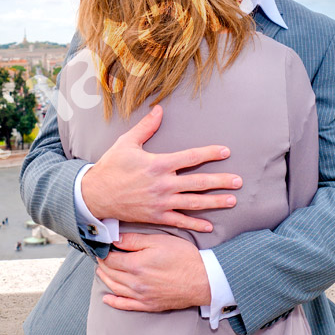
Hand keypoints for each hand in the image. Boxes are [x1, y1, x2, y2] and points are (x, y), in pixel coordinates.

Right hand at [81, 104, 240, 231]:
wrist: (95, 195)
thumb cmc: (111, 167)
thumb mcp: (126, 143)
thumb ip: (146, 127)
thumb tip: (159, 109)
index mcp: (158, 164)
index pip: (190, 157)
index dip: (210, 153)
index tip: (226, 151)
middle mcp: (163, 184)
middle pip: (198, 182)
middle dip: (220, 181)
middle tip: (239, 181)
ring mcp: (161, 202)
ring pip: (194, 203)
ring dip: (214, 202)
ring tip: (232, 201)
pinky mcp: (156, 217)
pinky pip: (180, 221)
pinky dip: (195, 224)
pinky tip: (209, 225)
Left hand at [96, 232, 209, 311]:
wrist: (204, 279)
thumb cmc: (184, 257)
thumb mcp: (159, 240)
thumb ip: (134, 240)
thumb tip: (115, 239)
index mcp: (136, 265)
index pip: (110, 259)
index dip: (103, 252)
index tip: (102, 247)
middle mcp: (136, 283)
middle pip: (110, 273)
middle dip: (103, 264)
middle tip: (100, 256)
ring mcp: (142, 296)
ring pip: (115, 288)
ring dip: (105, 279)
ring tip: (101, 270)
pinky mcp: (149, 305)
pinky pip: (126, 305)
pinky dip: (114, 302)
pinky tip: (107, 298)